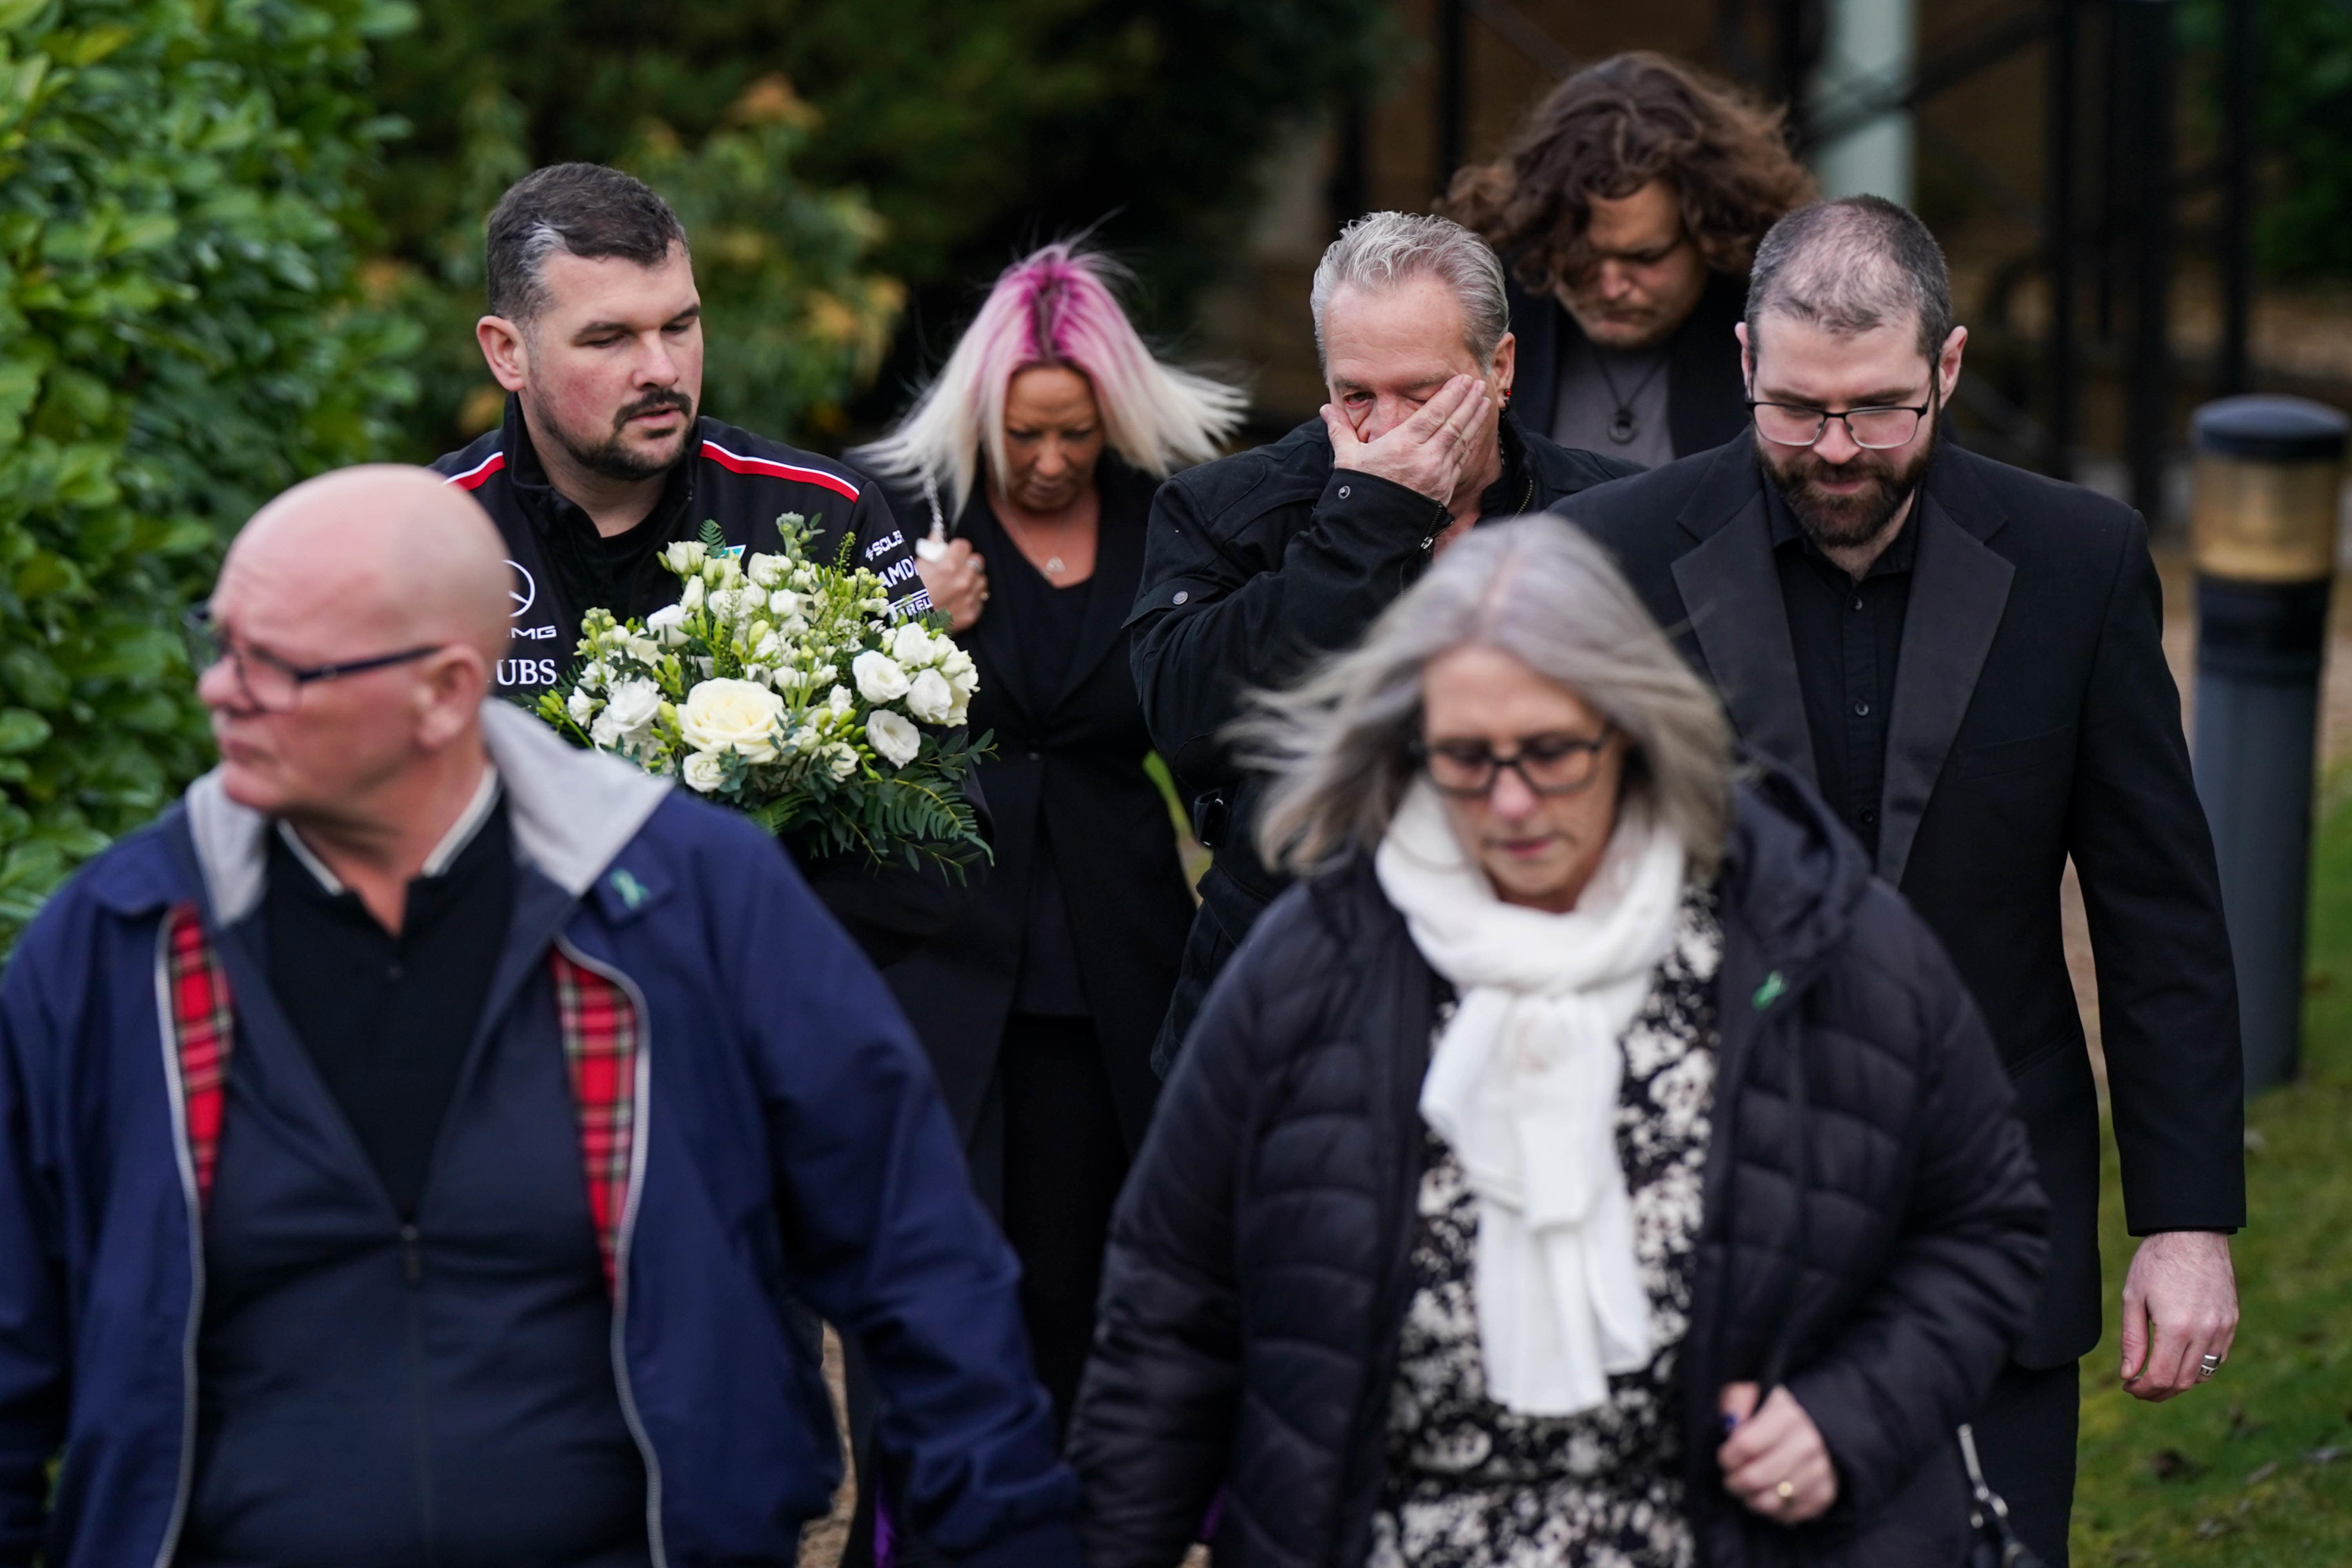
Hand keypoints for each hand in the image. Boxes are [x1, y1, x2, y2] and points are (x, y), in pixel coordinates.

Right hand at [915, 538, 987, 632]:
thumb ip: (930, 549)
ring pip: (982, 580)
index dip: (956, 548)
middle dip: (967, 561)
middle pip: (977, 560)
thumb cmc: (907, 595)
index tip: (951, 552)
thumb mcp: (915, 567)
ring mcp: (968, 599)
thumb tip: (939, 536)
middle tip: (957, 567)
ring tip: (959, 585)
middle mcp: (962, 582)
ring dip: (973, 580)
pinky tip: (960, 600)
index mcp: (947, 567)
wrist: (907, 626)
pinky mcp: (971, 614)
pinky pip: (980, 599)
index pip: (964, 545)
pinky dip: (972, 598)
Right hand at [1320, 374, 1491, 506]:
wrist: (1372, 530)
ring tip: (1483, 401)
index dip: (1451, 394)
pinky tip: (1474, 431)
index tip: (1463, 379)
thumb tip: (1325, 409)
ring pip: (1462, 440)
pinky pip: (1461, 460)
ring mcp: (1438, 474)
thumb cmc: (1360, 491)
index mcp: (1402, 445)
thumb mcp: (1347, 459)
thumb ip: (1340, 430)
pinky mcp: (1445, 488)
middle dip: (1468, 401)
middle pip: (1454, 423)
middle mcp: (1425, 457)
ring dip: (1474, 419)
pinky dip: (1470, 442)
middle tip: (1478, 383)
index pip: (1434, 413)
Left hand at [1718, 1383, 1838, 1523]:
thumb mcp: (1757, 1390)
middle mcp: (1807, 1444)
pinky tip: (1768, 1495)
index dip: (1727, 1456)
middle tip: (1731, 1478)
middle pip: (1754, 1478)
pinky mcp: (1825, 1493)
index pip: (1745, 1445)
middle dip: (1734, 1482)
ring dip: (1751, 1499)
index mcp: (1788, 1415)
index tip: (1725, 1456)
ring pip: (1770, 1502)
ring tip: (1748, 1488)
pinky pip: (1789, 1515)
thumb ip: (1738, 1400)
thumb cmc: (1781, 1408)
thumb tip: (1729, 1423)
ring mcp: (1819, 1471)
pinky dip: (1773, 1510)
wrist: (1826, 1423)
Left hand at [2120, 1230, 2237, 1400]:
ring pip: (2203, 1373)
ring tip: (2157, 1376)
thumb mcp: (2133, 1298)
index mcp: (2177, 1327)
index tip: (2129, 1387)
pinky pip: (2217, 1357)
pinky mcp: (2232, 1322)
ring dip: (2179, 1382)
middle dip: (2159, 1391)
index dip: (2143, 1390)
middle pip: (2183, 1381)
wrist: (2192, 1234)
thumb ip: (2132, 1340)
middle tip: (2139, 1388)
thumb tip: (2129, 1375)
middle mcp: (2205, 1332)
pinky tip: (2180, 1360)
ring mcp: (2223, 1328)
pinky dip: (2199, 1367)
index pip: (2162, 1377)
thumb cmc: (2156, 1262)